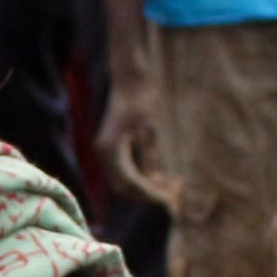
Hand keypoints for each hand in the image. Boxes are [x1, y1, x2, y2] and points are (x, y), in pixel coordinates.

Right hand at [96, 79, 174, 211]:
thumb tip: (157, 183)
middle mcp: (103, 153)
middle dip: (147, 195)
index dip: (151, 194)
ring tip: (169, 188)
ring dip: (144, 188)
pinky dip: (140, 178)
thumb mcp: (150, 128)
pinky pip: (124, 171)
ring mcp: (105, 151)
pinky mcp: (111, 147)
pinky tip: (158, 176)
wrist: (129, 77)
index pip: (130, 183)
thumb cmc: (141, 98)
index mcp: (110, 149)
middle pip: (124, 187)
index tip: (172, 199)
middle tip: (173, 196)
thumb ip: (151, 156)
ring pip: (123, 181)